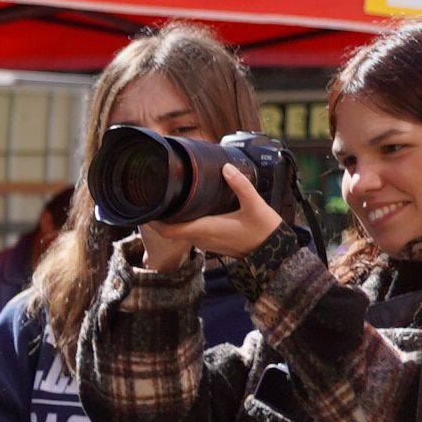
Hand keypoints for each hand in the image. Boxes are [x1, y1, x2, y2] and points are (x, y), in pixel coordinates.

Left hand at [135, 162, 282, 272]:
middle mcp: (201, 238)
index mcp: (205, 229)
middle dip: (162, 215)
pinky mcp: (213, 241)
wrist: (274, 253)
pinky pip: (193, 231)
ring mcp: (206, 242)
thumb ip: (240, 186)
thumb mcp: (255, 205)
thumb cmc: (264, 231)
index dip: (154, 221)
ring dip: (174, 218)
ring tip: (170, 198)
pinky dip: (186, 221)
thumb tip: (226, 168)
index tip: (146, 206)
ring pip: (182, 231)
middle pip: (171, 229)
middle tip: (156, 195)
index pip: (168, 230)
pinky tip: (191, 207)